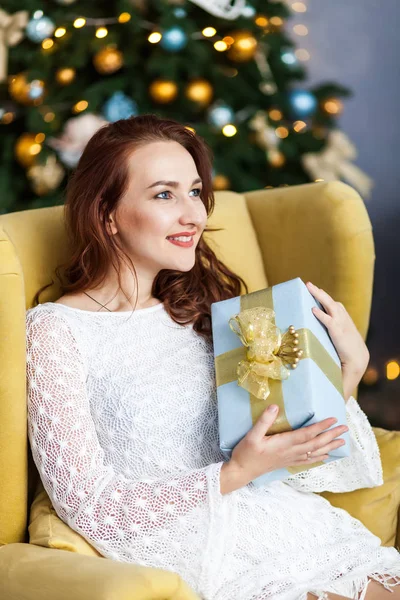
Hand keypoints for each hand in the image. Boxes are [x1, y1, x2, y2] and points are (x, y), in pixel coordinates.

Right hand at [221, 405, 348, 491]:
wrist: (242, 472)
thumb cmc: (246, 453)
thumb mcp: (252, 435)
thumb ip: (264, 421)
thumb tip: (275, 406)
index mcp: (284, 443)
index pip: (307, 434)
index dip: (321, 426)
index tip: (333, 419)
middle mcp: (290, 452)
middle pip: (315, 443)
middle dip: (331, 435)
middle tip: (345, 428)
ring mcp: (290, 458)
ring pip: (314, 452)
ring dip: (329, 446)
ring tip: (341, 441)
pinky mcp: (288, 462)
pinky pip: (308, 460)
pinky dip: (319, 457)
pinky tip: (326, 455)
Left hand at [306, 281, 369, 374]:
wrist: (357, 359)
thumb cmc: (346, 349)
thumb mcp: (340, 335)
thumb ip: (332, 328)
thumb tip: (318, 324)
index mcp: (343, 318)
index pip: (333, 304)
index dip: (323, 296)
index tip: (314, 289)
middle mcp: (343, 318)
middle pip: (330, 301)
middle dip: (319, 292)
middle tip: (308, 284)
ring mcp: (341, 324)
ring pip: (330, 306)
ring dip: (319, 296)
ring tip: (310, 289)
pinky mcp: (338, 332)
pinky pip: (328, 321)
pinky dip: (321, 315)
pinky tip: (313, 310)